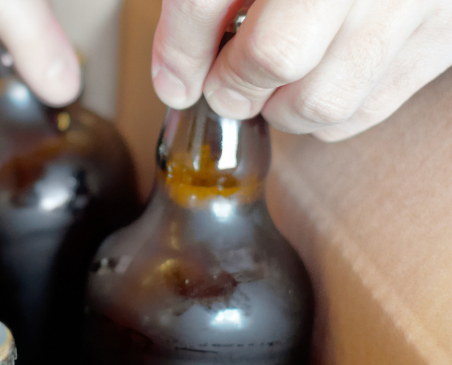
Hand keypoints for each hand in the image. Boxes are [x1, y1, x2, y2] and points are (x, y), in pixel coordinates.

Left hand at [151, 0, 451, 140]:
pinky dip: (326, 116)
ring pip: (322, 99)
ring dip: (280, 108)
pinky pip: (368, 110)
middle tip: (229, 81)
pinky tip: (317, 83)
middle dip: (236, 83)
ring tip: (275, 82)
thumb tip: (177, 85)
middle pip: (276, 54)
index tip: (178, 78)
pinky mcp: (444, 32)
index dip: (181, 50)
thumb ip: (204, 5)